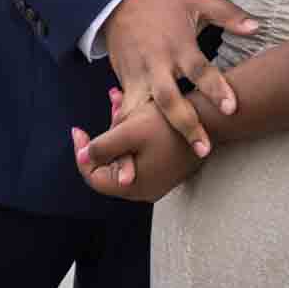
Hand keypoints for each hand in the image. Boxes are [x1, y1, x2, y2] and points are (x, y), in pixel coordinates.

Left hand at [72, 97, 200, 202]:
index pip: (95, 177)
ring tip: (117, 100)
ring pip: (124, 155)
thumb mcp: (130, 132)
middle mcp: (145, 187)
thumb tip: (84, 156)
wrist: (210, 122)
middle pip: (110, 165)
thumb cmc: (169, 126)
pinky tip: (133, 109)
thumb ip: (103, 147)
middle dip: (104, 135)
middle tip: (106, 107)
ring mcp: (157, 177)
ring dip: (117, 130)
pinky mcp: (166, 166)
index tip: (78, 130)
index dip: (82, 153)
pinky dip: (132, 132)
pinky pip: (139, 151)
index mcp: (134, 185)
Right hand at [100, 0, 256, 158]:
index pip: (199, 69)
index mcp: (178, 44)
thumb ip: (228, 14)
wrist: (119, 0)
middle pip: (169, 100)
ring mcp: (137, 76)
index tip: (231, 108)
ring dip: (139, 140)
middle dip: (186, 125)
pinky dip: (123, 134)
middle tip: (204, 149)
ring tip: (137, 172)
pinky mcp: (124, 83)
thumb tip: (256, 27)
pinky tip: (125, 162)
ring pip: (138, 112)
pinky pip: (125, 112)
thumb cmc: (165, 2)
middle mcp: (156, 64)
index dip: (215, 88)